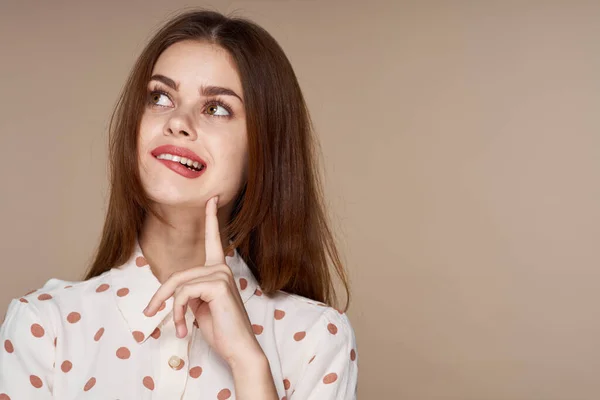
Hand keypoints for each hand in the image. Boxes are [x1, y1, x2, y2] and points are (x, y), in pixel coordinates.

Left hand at [143, 196, 262, 366]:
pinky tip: (184, 327)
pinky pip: (183, 293)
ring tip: (178, 328)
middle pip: (178, 275)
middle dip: (160, 296)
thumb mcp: (200, 308)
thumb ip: (190, 293)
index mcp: (219, 270)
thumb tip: (176, 292)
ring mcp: (221, 275)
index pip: (213, 240)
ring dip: (171, 309)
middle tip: (149, 313)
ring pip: (178, 285)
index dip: (211, 218)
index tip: (212, 199)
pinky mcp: (217, 284)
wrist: (238, 348)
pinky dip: (177, 312)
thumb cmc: (221, 330)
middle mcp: (222, 268)